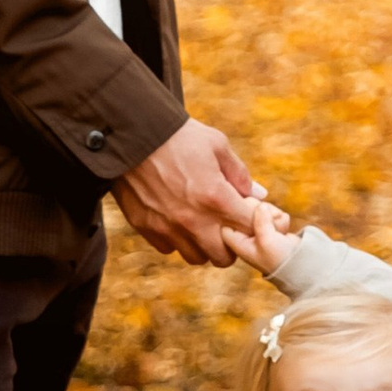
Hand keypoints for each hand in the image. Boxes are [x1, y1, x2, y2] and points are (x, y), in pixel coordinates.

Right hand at [114, 117, 259, 266]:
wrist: (133, 133)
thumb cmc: (180, 136)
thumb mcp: (217, 145)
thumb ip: (239, 174)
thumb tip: (258, 195)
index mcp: (216, 198)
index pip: (249, 229)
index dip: (254, 224)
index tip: (249, 216)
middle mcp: (193, 220)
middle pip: (224, 257)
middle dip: (230, 244)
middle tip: (226, 226)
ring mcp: (168, 227)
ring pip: (196, 257)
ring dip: (203, 245)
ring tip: (201, 225)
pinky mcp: (146, 227)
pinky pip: (168, 248)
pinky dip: (176, 240)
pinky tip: (176, 220)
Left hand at [220, 198, 298, 276]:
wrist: (299, 264)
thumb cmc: (279, 258)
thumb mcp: (267, 241)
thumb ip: (260, 221)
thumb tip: (260, 205)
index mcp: (238, 242)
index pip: (227, 222)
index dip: (237, 214)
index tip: (251, 216)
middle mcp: (245, 234)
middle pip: (245, 209)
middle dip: (260, 212)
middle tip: (269, 221)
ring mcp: (257, 229)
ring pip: (260, 209)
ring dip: (273, 215)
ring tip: (279, 230)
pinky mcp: (269, 225)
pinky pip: (272, 212)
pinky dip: (280, 218)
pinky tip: (283, 230)